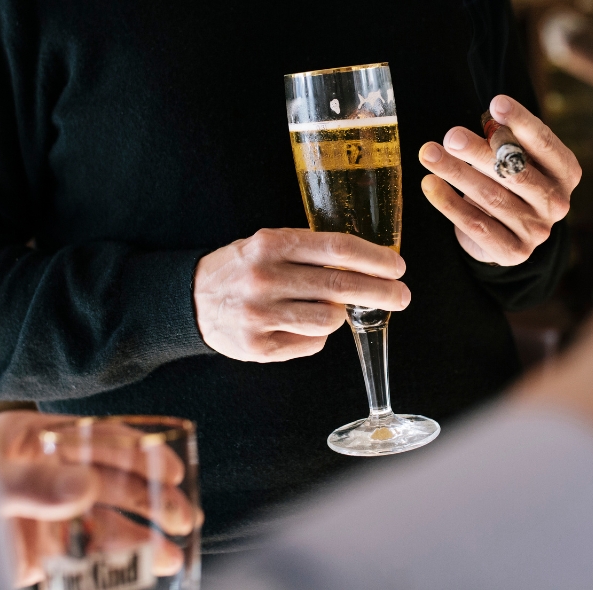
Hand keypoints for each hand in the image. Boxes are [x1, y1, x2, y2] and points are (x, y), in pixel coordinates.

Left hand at [0, 411, 194, 586]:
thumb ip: (30, 485)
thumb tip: (83, 487)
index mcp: (32, 438)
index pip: (97, 436)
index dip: (140, 452)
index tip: (172, 470)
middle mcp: (46, 470)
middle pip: (111, 480)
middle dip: (150, 499)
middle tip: (183, 517)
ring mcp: (46, 512)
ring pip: (106, 520)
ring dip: (140, 536)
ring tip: (169, 555)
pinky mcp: (43, 549)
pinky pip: (87, 553)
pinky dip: (115, 562)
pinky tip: (139, 571)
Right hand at [193, 228, 408, 361]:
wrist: (190, 300)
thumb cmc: (242, 268)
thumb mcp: (267, 244)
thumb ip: (309, 250)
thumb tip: (367, 262)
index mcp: (271, 244)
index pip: (336, 248)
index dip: (374, 258)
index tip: (397, 266)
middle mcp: (265, 278)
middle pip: (341, 286)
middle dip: (381, 291)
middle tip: (402, 296)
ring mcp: (261, 315)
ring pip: (330, 319)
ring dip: (340, 314)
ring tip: (329, 308)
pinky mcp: (258, 347)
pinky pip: (312, 343)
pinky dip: (317, 335)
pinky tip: (302, 324)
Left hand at [419, 94, 580, 265]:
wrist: (506, 234)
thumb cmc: (508, 181)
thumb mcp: (514, 157)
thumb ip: (506, 139)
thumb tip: (490, 119)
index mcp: (565, 172)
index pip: (544, 143)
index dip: (521, 122)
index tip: (496, 103)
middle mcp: (557, 203)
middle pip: (514, 172)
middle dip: (480, 152)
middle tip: (451, 136)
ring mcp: (537, 231)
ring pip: (491, 197)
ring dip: (456, 173)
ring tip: (429, 153)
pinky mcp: (513, 252)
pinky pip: (475, 224)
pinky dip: (449, 203)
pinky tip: (429, 183)